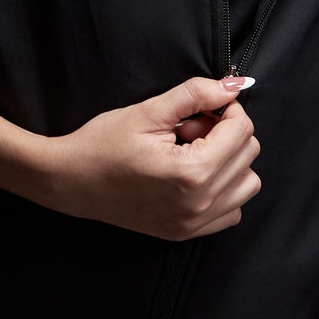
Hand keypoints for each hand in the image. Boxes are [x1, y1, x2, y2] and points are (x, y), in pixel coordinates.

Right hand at [42, 75, 260, 240]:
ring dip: (228, 162)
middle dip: (225, 133)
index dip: (225, 109)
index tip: (201, 107)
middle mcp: (199, 204)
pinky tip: (193, 176)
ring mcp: (194, 224)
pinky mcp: (187, 233)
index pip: (242, 130)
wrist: (70, 181)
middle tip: (189, 128)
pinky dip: (223, 189)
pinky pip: (232, 210)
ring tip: (192, 152)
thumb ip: (195, 94)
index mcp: (192, 173)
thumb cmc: (102, 144)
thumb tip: (233, 86)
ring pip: (247, 184)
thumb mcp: (148, 111)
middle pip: (248, 155)